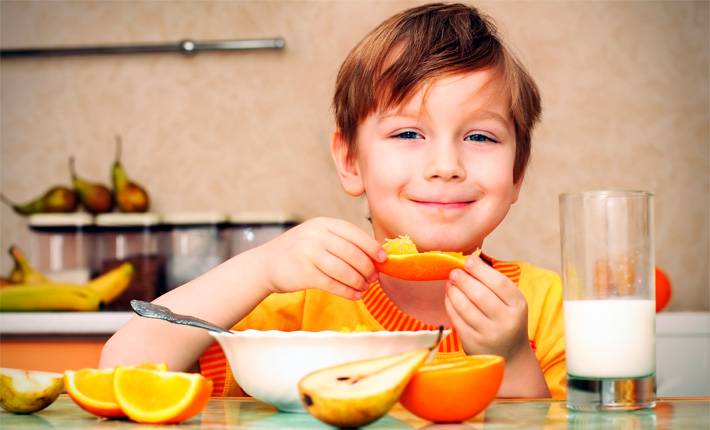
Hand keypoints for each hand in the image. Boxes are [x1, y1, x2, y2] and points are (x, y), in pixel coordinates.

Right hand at [259, 217, 385, 299]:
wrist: (265, 264)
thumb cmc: (298, 252)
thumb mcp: (316, 236)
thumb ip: (340, 241)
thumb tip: (373, 256)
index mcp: (323, 224)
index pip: (354, 233)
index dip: (371, 247)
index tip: (383, 259)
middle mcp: (316, 236)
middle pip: (352, 252)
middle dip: (367, 267)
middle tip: (374, 277)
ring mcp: (308, 254)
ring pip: (344, 270)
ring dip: (359, 281)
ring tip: (365, 287)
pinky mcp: (304, 273)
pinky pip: (333, 284)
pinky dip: (347, 291)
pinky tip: (355, 295)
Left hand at [444, 255, 528, 359]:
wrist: (510, 355)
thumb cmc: (507, 320)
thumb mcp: (511, 302)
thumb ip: (495, 284)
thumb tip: (469, 261)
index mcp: (518, 306)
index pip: (499, 283)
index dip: (481, 270)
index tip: (468, 261)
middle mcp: (506, 321)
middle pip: (480, 294)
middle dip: (463, 279)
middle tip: (454, 271)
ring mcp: (489, 334)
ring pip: (465, 307)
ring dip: (453, 291)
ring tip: (450, 282)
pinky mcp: (473, 343)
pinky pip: (456, 319)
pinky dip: (450, 304)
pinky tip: (449, 296)